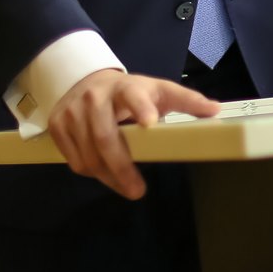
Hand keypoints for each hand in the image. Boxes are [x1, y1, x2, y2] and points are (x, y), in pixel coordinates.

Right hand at [46, 69, 219, 198]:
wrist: (86, 81)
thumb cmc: (131, 92)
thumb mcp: (158, 91)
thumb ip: (186, 101)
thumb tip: (215, 110)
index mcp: (127, 87)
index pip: (134, 94)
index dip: (141, 107)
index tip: (150, 122)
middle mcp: (96, 97)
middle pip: (106, 138)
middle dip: (122, 168)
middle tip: (137, 190)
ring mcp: (73, 111)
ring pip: (89, 155)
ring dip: (108, 177)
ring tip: (125, 185)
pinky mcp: (57, 125)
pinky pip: (74, 160)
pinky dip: (91, 172)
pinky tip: (103, 172)